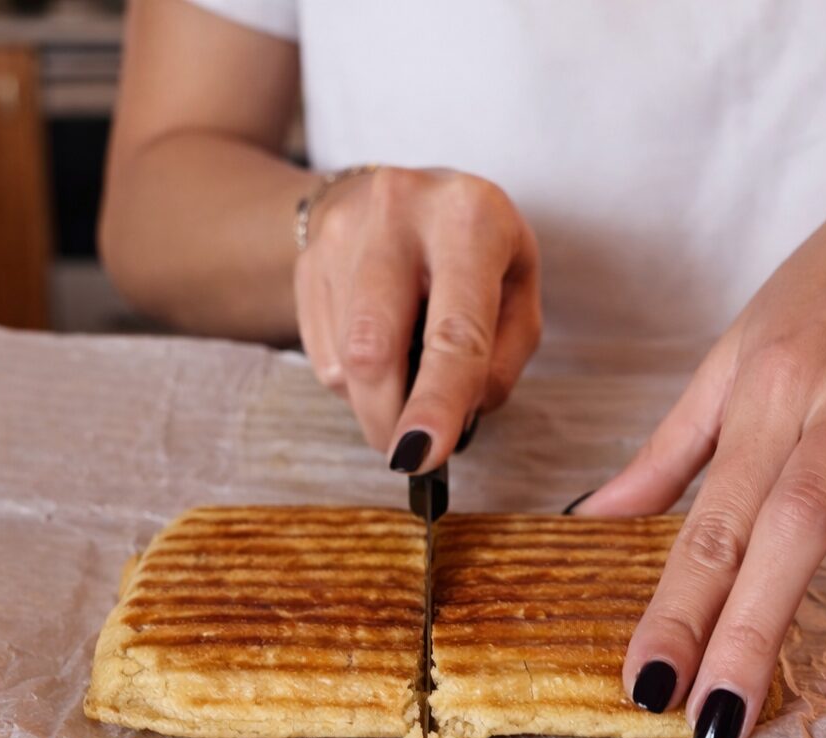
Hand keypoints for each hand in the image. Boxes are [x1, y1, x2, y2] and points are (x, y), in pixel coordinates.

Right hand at [295, 167, 541, 469]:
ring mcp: (340, 234)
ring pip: (343, 363)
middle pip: (372, 351)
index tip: (423, 455)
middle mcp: (397, 213)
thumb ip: (503, 358)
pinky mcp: (306, 261)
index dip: (437, 402)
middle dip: (388, 419)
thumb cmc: (476, 249)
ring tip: (409, 368)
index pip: (451, 331)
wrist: (403, 193)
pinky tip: (380, 345)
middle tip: (409, 452)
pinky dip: (354, 378)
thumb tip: (457, 419)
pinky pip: (321, 355)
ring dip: (376, 399)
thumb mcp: (519, 288)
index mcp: (468, 219)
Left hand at [575, 148, 825, 737]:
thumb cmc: (814, 298)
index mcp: (760, 395)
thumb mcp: (729, 361)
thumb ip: (667, 453)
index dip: (676, 604)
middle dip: (755, 630)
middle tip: (721, 726)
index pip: (709, 519)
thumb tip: (592, 521)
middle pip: (793, 524)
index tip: (646, 683)